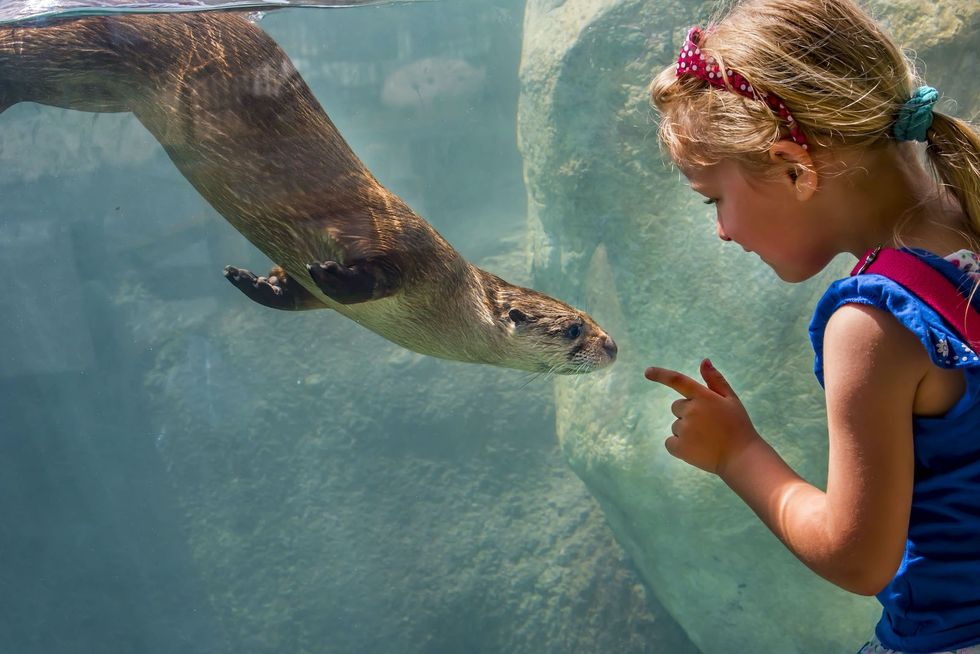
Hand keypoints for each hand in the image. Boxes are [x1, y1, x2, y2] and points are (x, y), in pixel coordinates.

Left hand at [644, 359, 759, 475]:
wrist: (742, 458)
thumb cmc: (738, 427)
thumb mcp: (731, 400)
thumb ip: (715, 380)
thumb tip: (704, 361)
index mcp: (704, 397)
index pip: (677, 380)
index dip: (661, 375)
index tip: (647, 372)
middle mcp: (692, 410)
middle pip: (676, 407)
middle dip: (688, 414)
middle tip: (708, 425)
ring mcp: (685, 430)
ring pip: (676, 426)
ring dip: (686, 432)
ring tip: (707, 440)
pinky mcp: (680, 448)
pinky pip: (670, 442)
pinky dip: (679, 446)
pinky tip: (697, 449)